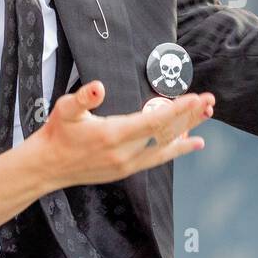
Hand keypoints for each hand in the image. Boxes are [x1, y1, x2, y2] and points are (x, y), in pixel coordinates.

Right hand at [26, 81, 214, 191]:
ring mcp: (128, 164)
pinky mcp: (127, 169)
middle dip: (190, 116)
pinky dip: (178, 148)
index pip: (154, 121)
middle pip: (166, 133)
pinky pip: (159, 158)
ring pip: (166, 146)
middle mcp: (125, 153)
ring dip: (188, 130)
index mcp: (113, 135)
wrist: (48, 166)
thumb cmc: (58, 133)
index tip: (196, 98)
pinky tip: (194, 142)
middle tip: (210, 101)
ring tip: (207, 115)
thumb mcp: (65, 109)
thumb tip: (97, 87)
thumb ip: (83, 97)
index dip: (178, 110)